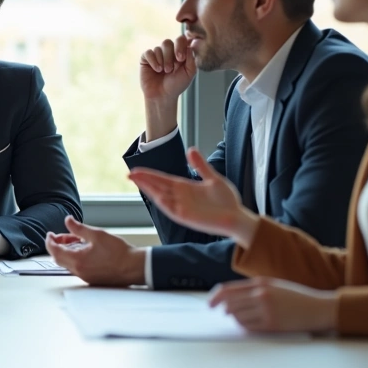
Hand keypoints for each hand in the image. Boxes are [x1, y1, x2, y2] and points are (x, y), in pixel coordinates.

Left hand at [46, 217, 145, 286]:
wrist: (134, 267)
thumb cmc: (119, 252)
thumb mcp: (97, 234)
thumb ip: (79, 228)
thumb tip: (68, 220)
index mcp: (77, 260)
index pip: (54, 251)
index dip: (49, 241)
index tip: (49, 234)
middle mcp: (79, 271)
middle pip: (58, 259)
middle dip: (57, 246)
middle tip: (61, 236)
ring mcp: (85, 277)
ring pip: (67, 264)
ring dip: (66, 252)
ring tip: (75, 240)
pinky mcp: (91, 279)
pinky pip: (76, 268)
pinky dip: (74, 258)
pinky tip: (84, 250)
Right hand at [128, 147, 259, 245]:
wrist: (237, 217)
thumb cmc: (227, 201)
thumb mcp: (213, 178)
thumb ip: (201, 166)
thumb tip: (190, 149)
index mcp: (185, 187)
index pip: (163, 179)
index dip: (150, 175)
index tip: (136, 169)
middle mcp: (180, 197)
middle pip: (158, 187)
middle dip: (144, 180)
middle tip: (129, 173)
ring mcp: (182, 207)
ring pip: (161, 197)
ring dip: (149, 189)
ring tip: (137, 181)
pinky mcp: (186, 217)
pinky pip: (170, 209)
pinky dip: (162, 202)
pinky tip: (154, 195)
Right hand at [139, 35, 195, 140]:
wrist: (162, 96)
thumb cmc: (176, 85)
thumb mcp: (189, 73)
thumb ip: (191, 58)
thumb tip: (189, 44)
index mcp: (179, 52)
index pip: (180, 39)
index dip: (180, 45)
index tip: (181, 59)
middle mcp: (168, 52)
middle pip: (168, 42)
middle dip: (170, 56)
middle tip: (171, 69)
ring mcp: (157, 54)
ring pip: (158, 48)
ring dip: (162, 61)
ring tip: (164, 72)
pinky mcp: (146, 59)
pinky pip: (149, 53)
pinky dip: (153, 61)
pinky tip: (156, 70)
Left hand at [208, 277, 338, 333]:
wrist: (319, 308)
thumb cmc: (297, 297)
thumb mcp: (275, 286)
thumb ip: (254, 290)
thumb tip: (231, 300)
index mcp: (261, 283)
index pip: (229, 290)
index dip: (216, 297)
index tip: (210, 304)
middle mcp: (261, 294)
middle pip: (230, 303)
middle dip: (224, 310)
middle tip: (224, 313)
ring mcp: (266, 310)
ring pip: (237, 316)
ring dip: (236, 318)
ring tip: (244, 318)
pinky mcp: (272, 324)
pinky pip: (248, 327)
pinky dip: (245, 326)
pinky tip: (251, 324)